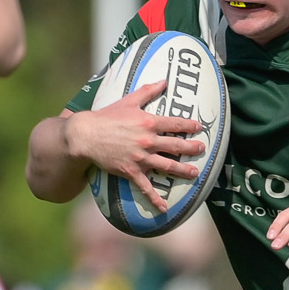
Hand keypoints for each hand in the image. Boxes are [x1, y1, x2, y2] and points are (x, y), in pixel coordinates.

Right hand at [60, 81, 207, 212]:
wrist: (86, 136)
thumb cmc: (106, 116)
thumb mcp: (128, 101)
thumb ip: (148, 91)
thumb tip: (164, 81)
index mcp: (149, 122)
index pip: (175, 124)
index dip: (189, 126)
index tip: (200, 128)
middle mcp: (148, 141)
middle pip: (176, 145)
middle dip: (192, 148)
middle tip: (202, 149)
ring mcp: (141, 158)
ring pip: (167, 166)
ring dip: (183, 170)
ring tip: (195, 173)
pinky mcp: (131, 171)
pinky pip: (146, 187)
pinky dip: (155, 199)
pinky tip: (164, 208)